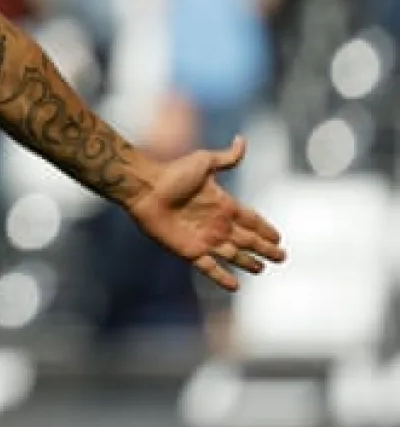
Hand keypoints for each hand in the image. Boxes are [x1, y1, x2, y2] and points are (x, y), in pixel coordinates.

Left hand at [126, 136, 286, 290]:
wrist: (145, 188)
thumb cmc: (172, 173)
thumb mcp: (204, 162)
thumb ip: (227, 157)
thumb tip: (242, 140)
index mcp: (223, 204)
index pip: (251, 219)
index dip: (265, 228)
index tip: (278, 236)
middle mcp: (216, 224)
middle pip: (247, 240)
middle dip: (265, 248)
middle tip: (282, 256)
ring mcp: (204, 239)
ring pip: (233, 255)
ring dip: (248, 263)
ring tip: (262, 269)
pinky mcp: (190, 251)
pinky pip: (210, 268)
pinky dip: (222, 277)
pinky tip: (235, 286)